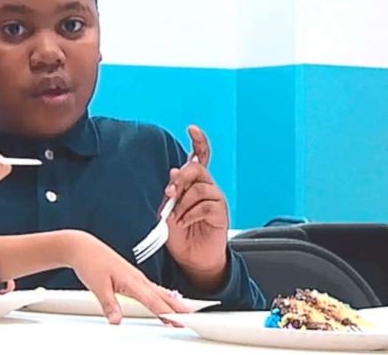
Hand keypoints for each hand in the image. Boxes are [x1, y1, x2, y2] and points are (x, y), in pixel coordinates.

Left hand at [67, 231, 191, 323]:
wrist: (82, 247)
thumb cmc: (90, 262)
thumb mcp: (97, 286)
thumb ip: (109, 304)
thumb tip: (116, 320)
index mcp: (132, 280)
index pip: (154, 301)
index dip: (168, 313)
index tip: (180, 322)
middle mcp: (137, 278)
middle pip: (163, 296)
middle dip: (179, 308)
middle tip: (193, 320)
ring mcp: (136, 277)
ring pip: (160, 292)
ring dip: (173, 304)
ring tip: (186, 315)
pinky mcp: (132, 277)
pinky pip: (152, 290)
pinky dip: (163, 298)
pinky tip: (165, 304)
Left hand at [164, 125, 228, 289]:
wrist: (192, 258)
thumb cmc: (179, 233)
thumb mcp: (167, 210)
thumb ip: (171, 191)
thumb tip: (174, 171)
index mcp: (193, 183)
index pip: (199, 157)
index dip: (198, 141)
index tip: (191, 128)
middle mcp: (206, 187)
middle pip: (197, 168)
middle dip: (181, 178)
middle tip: (170, 192)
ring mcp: (215, 199)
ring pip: (200, 187)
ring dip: (183, 203)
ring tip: (176, 218)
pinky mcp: (221, 213)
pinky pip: (206, 205)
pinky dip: (190, 214)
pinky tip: (184, 222)